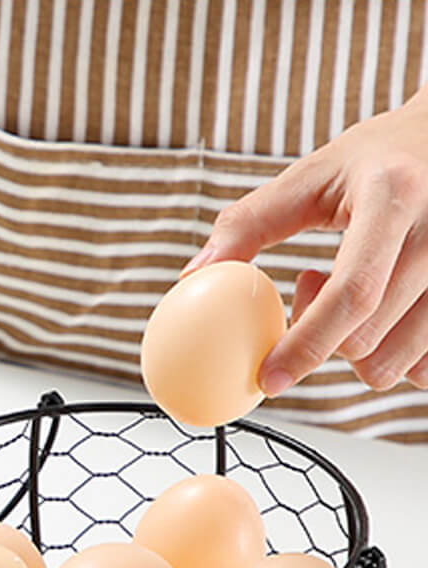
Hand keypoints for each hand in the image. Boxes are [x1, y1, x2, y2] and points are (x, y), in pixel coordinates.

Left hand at [182, 86, 427, 394]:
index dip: (306, 345)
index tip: (267, 376)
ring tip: (350, 293)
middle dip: (319, 339)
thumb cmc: (380, 157)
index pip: (352, 294)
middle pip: (366, 340)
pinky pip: (425, 368)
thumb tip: (194, 275)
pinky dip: (392, 356)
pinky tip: (384, 313)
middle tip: (309, 287)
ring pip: (396, 364)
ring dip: (355, 350)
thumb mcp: (314, 174)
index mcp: (395, 198)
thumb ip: (250, 223)